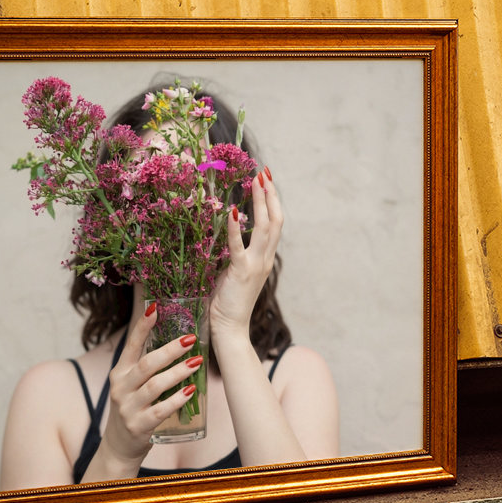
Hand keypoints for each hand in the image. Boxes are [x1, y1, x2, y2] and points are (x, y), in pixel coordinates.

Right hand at [100, 304, 203, 466]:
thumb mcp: (132, 384)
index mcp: (120, 372)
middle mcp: (121, 387)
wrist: (119, 446)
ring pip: (154, 386)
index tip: (155, 307)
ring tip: (196, 362)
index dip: (142, 325)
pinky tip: (190, 392)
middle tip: (190, 339)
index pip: (131, 344)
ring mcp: (128, 407)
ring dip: (177, 373)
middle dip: (169, 350)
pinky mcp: (138, 426)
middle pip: (146, 364)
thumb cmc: (133, 408)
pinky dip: (176, 400)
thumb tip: (176, 340)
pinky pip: (159, 411)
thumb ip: (147, 366)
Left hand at [210, 168, 280, 337]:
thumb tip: (226, 234)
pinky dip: (235, 228)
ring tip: (255, 181)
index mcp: (264, 258)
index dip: (272, 201)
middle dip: (270, 194)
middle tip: (264, 173)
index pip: (274, 224)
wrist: (229, 329)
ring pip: (264, 228)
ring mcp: (255, 265)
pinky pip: (238, 246)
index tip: (266, 180)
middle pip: (275, 220)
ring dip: (260, 202)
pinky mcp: (240, 272)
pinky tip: (231, 211)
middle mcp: (265, 259)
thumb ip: (235, 254)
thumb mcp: (234, 272)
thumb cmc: (227, 303)